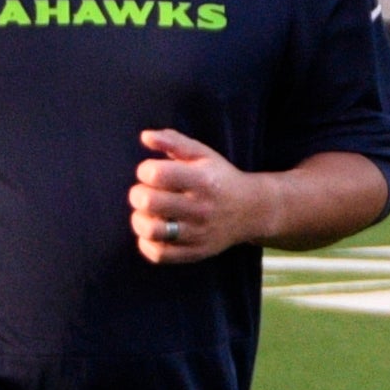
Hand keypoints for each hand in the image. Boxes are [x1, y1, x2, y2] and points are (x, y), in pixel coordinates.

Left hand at [130, 129, 278, 264]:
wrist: (251, 211)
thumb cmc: (219, 178)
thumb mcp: (203, 154)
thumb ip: (173, 141)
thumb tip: (145, 136)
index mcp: (203, 180)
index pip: (157, 174)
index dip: (145, 170)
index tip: (152, 172)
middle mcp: (202, 208)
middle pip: (150, 202)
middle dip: (138, 194)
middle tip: (146, 193)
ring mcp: (199, 233)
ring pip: (151, 230)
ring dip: (139, 220)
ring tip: (146, 213)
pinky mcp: (195, 252)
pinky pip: (158, 254)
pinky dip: (147, 243)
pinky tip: (154, 231)